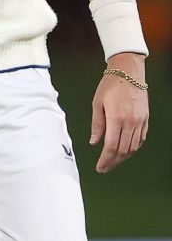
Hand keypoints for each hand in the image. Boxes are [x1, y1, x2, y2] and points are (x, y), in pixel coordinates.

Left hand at [90, 53, 148, 172]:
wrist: (129, 72)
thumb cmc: (110, 86)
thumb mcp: (97, 104)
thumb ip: (97, 125)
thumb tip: (94, 142)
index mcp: (117, 118)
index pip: (111, 146)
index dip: (105, 159)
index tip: (99, 167)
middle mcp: (131, 121)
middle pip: (123, 150)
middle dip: (113, 162)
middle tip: (104, 168)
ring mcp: (140, 120)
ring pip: (134, 146)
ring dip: (123, 157)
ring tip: (113, 162)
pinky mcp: (145, 118)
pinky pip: (141, 138)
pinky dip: (133, 148)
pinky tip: (125, 151)